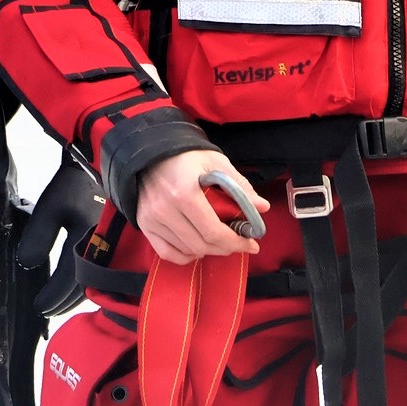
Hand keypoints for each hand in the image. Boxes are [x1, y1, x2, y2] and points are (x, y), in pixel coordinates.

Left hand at [17, 158, 108, 314]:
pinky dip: (90, 282)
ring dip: (77, 294)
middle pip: (84, 287)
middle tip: (48, 309)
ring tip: (61, 301)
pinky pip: (104, 272)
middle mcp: (103, 250)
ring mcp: (113, 248)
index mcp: (86, 243)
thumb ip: (38, 237)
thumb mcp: (50, 207)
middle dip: (65, 302)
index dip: (52, 297)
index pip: (67, 281)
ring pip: (97, 282)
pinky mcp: (117, 244)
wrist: (102, 164)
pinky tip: (80, 283)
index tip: (39, 306)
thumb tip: (29, 264)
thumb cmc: (73, 186)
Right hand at [133, 149, 267, 264]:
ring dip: (208, 251)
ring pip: (186, 250)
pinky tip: (198, 247)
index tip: (252, 244)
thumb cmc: (188, 155)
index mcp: (184, 193)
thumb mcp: (216, 163)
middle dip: (225, 248)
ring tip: (220, 241)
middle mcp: (164, 210)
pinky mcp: (144, 224)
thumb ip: (240, 187)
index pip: (213, 232)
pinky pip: (167, 252)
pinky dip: (185, 255)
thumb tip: (262, 207)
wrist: (153, 150)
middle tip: (239, 243)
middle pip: (201, 245)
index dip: (236, 242)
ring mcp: (151, 219)